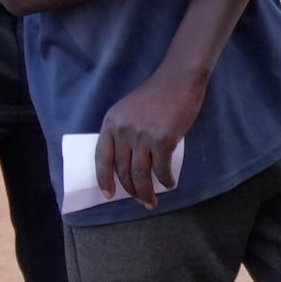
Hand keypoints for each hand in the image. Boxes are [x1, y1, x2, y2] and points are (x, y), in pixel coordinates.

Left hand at [97, 63, 207, 207]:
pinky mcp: (163, 140)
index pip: (102, 157)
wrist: (179, 80)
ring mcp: (143, 136)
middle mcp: (123, 131)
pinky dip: (165, 180)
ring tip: (152, 201)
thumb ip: (123, 132)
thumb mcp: (128, 110)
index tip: (108, 194)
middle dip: (131, 190)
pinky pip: (161, 168)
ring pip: (141, 174)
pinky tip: (169, 183)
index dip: (104, 179)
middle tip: (140, 201)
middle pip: (123, 170)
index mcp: (111, 123)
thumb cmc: (155, 95)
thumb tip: (126, 161)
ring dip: (146, 192)